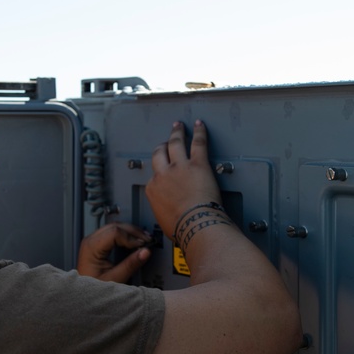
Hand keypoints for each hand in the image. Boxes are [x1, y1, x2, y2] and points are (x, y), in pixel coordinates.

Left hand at [77, 222, 151, 282]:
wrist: (84, 295)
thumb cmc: (94, 288)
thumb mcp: (115, 278)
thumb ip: (130, 264)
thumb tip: (145, 251)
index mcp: (92, 247)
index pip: (115, 232)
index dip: (131, 237)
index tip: (143, 245)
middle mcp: (90, 240)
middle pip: (115, 226)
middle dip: (133, 232)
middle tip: (147, 240)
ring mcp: (93, 240)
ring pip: (115, 227)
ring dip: (130, 231)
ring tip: (143, 239)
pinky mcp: (97, 243)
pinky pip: (113, 232)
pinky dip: (125, 234)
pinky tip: (134, 240)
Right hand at [146, 121, 222, 239]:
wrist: (195, 225)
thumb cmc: (182, 228)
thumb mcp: (164, 220)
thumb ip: (164, 210)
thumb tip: (170, 212)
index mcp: (153, 189)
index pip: (154, 175)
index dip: (160, 171)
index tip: (163, 170)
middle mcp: (163, 174)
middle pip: (159, 153)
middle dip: (162, 146)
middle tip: (165, 141)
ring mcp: (180, 167)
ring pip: (176, 143)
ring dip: (177, 133)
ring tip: (178, 126)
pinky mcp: (197, 164)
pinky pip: (198, 143)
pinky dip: (199, 132)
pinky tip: (199, 125)